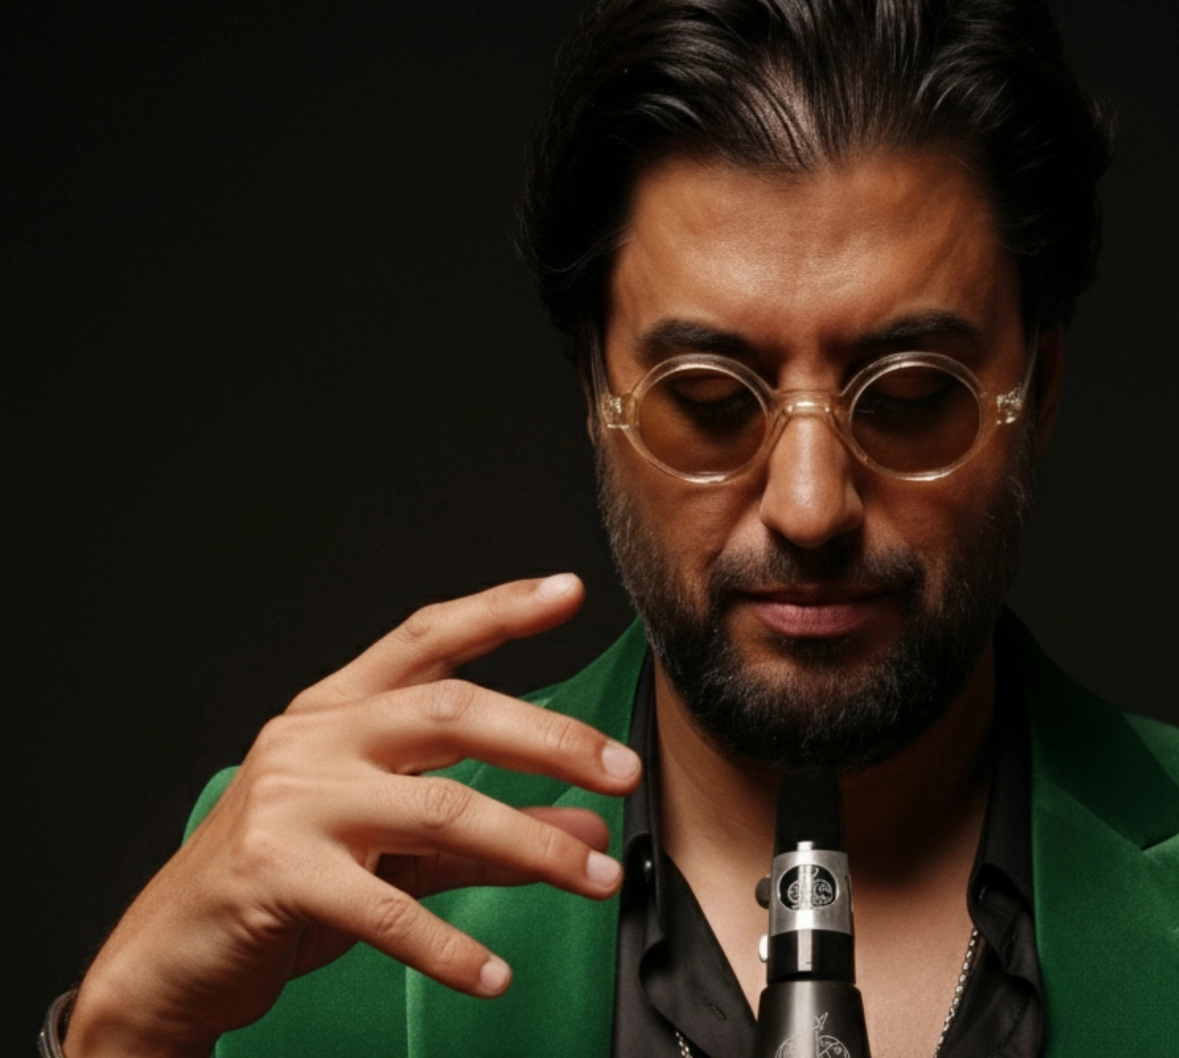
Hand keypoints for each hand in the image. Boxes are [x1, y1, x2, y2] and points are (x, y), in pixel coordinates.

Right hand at [67, 575, 640, 1057]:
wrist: (167, 953)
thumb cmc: (286, 882)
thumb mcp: (394, 846)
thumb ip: (489, 833)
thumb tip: (588, 826)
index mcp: (337, 711)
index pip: (426, 638)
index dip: (499, 610)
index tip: (567, 590)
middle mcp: (315, 738)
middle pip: (451, 711)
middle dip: (549, 738)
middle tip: (623, 769)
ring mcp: (293, 802)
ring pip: (439, 808)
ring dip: (531, 845)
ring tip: (594, 877)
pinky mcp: (276, 873)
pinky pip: (386, 908)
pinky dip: (449, 947)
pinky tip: (494, 974)